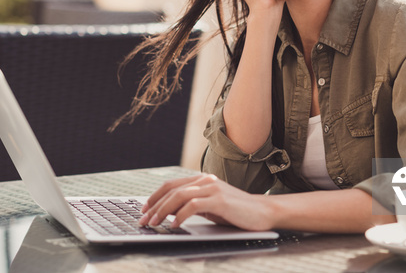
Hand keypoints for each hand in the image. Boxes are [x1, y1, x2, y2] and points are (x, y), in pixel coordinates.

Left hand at [139, 173, 273, 230]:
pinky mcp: (219, 200)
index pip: (171, 185)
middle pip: (171, 190)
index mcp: (202, 180)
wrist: (263, 212)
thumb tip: (169, 212)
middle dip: (154, 206)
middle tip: (143, 220)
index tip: (144, 209)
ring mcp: (212, 188)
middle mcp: (205, 181)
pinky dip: (181, 215)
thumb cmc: (236, 212)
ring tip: (154, 223)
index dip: (155, 197)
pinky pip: (193, 205)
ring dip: (163, 211)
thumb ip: (192, 206)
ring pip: (179, 196)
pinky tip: (174, 225)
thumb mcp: (210, 208)